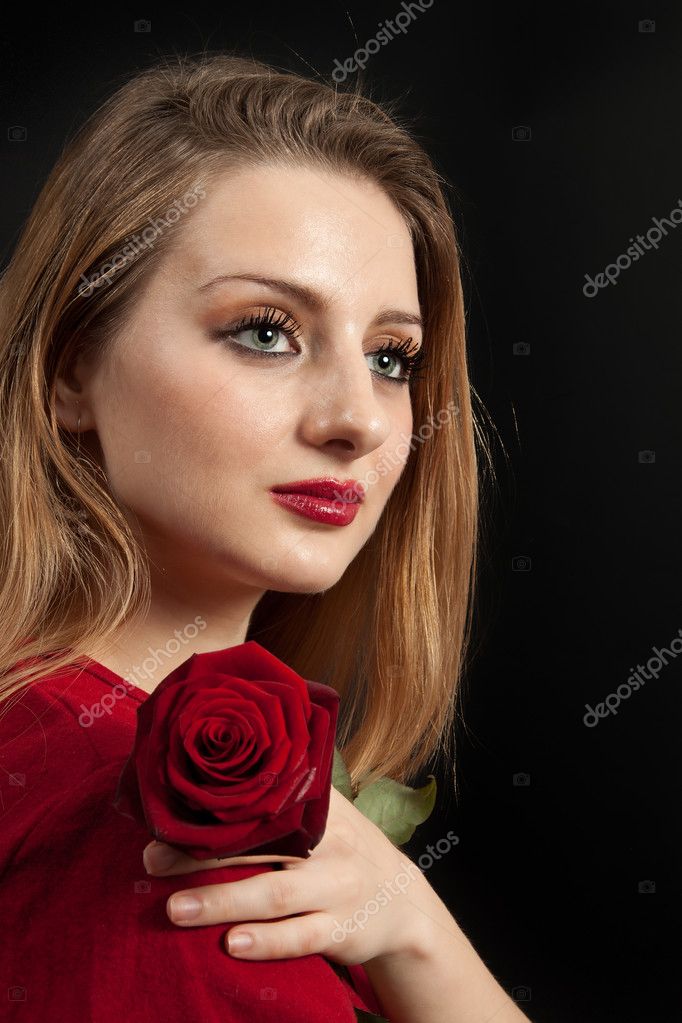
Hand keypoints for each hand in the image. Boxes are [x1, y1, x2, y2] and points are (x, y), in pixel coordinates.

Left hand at [142, 785, 452, 964]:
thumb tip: (218, 762)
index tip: (167, 814)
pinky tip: (233, 945)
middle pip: (260, 846)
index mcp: (318, 809)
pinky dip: (267, 941)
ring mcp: (337, 888)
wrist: (403, 902)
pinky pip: (301, 937)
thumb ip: (286, 792)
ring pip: (275, 894)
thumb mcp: (328, 812)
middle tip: (151, 859)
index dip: (214, 810)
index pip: (262, 804)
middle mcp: (329, 844)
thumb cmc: (344, 849)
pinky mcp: (343, 930)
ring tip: (175, 909)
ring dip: (223, 902)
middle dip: (201, 855)